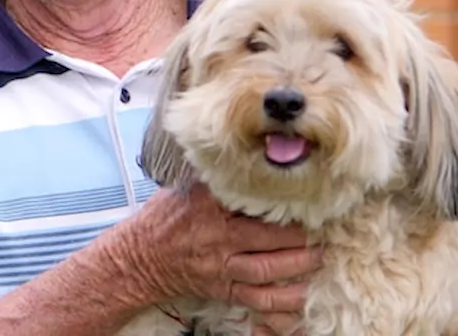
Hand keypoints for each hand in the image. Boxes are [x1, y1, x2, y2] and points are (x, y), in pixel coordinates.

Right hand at [122, 185, 321, 332]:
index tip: (300, 191)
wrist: (138, 259)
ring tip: (318, 256)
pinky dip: (281, 301)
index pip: (246, 197)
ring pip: (265, 268)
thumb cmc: (162, 220)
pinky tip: (302, 295)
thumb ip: (211, 176)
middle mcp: (215, 236)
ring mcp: (218, 265)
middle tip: (320, 228)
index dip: (275, 195)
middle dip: (296, 235)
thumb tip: (239, 155)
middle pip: (264, 236)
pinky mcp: (221, 289)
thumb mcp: (182, 188)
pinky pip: (256, 299)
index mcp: (205, 205)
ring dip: (296, 264)